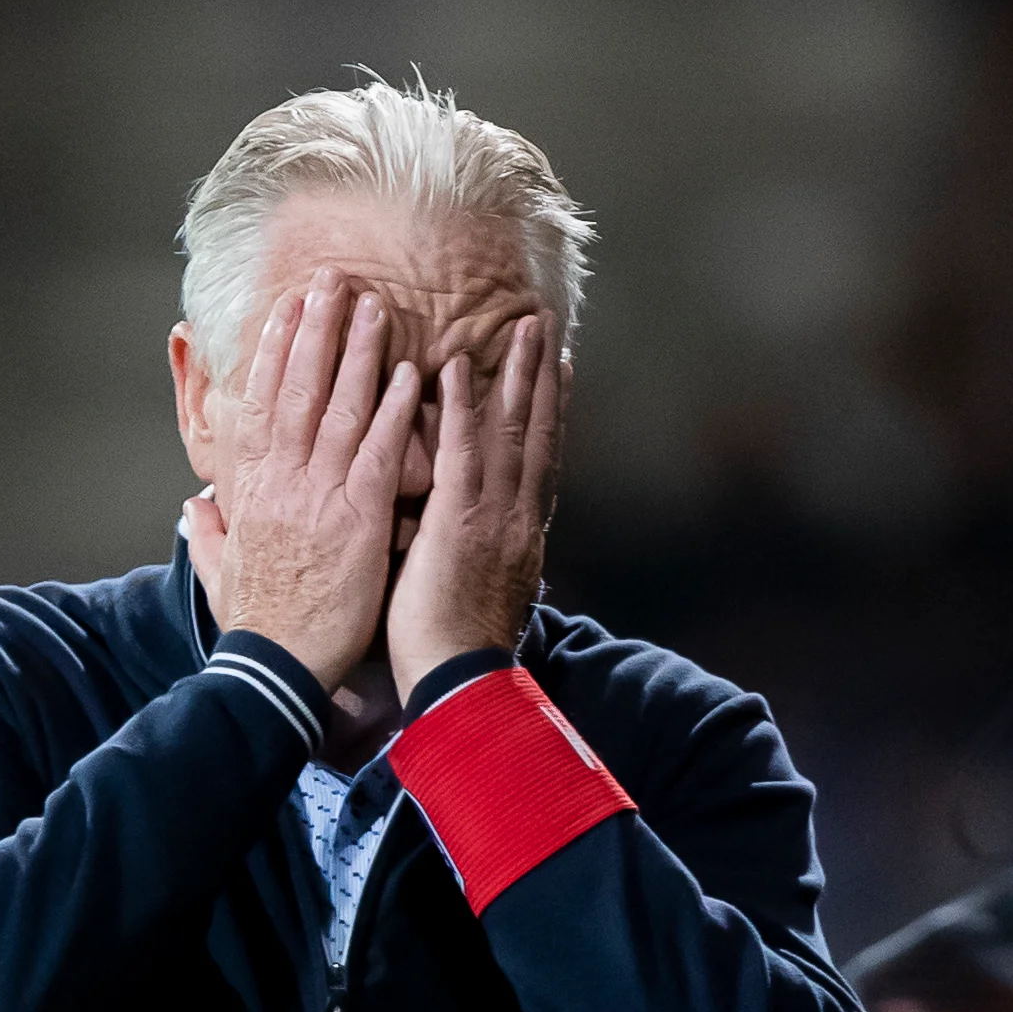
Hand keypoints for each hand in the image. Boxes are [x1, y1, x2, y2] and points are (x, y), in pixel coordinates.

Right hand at [192, 271, 418, 691]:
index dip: (275, 352)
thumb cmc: (257, 624)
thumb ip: (209, 537)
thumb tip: (194, 508)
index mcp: (251, 489)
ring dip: (357, 353)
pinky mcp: (356, 518)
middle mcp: (282, 480)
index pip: (260, 404)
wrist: (277, 665)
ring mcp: (318, 494)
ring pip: (338, 408)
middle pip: (296, 388)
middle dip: (315, 330)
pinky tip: (408, 374)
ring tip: (373, 306)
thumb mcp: (220, 574)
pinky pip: (377, 452)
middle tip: (332, 280)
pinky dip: (392, 411)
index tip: (287, 310)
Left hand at [387, 313, 563, 683]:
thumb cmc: (462, 653)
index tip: (558, 373)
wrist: (460, 684)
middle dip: (543, 377)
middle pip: (538, 434)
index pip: (541, 463)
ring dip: (515, 374)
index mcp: (523, 537)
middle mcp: (519, 519)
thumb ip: (491, 562)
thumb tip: (494, 550)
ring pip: (511, 432)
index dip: (552, 414)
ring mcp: (493, 516)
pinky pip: (460, 451)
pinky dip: (459, 407)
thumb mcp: (490, 599)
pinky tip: (454, 367)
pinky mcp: (459, 521)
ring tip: (522, 327)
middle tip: (547, 328)